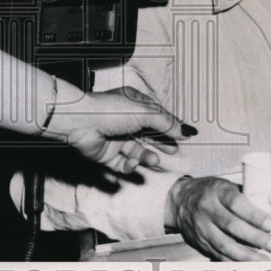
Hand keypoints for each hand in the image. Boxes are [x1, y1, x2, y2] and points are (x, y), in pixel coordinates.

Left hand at [55, 86, 191, 172]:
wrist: (82, 122)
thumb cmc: (113, 110)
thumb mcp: (145, 112)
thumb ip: (167, 123)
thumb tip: (188, 130)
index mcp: (134, 105)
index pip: (157, 117)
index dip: (170, 126)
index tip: (185, 137)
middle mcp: (126, 121)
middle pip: (148, 135)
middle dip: (161, 144)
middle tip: (173, 151)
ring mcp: (116, 139)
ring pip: (137, 151)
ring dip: (147, 157)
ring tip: (153, 160)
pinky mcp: (107, 155)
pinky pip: (123, 164)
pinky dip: (130, 165)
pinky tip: (132, 162)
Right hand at [165, 176, 270, 260]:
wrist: (180, 201)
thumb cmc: (210, 192)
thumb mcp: (224, 185)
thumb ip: (244, 197)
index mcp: (216, 191)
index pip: (236, 202)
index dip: (254, 215)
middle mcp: (207, 209)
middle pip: (232, 226)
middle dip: (255, 238)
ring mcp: (202, 227)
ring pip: (225, 245)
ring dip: (247, 256)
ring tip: (265, 261)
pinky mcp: (200, 243)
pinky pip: (218, 256)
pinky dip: (235, 263)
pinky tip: (249, 266)